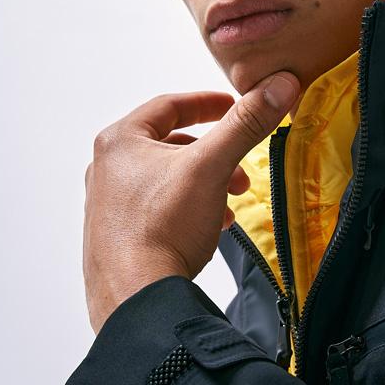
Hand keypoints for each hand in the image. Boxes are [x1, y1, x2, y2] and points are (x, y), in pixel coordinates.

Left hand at [83, 72, 299, 333]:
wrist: (135, 297)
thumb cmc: (160, 230)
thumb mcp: (212, 167)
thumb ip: (246, 124)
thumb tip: (277, 87)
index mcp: (120, 142)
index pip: (169, 105)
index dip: (209, 103)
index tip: (235, 106)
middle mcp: (107, 170)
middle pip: (170, 145)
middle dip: (214, 154)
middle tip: (241, 168)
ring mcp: (109, 206)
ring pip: (167, 180)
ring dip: (204, 184)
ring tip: (230, 202)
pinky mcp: (117, 237)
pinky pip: (159, 210)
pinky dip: (189, 210)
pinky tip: (210, 227)